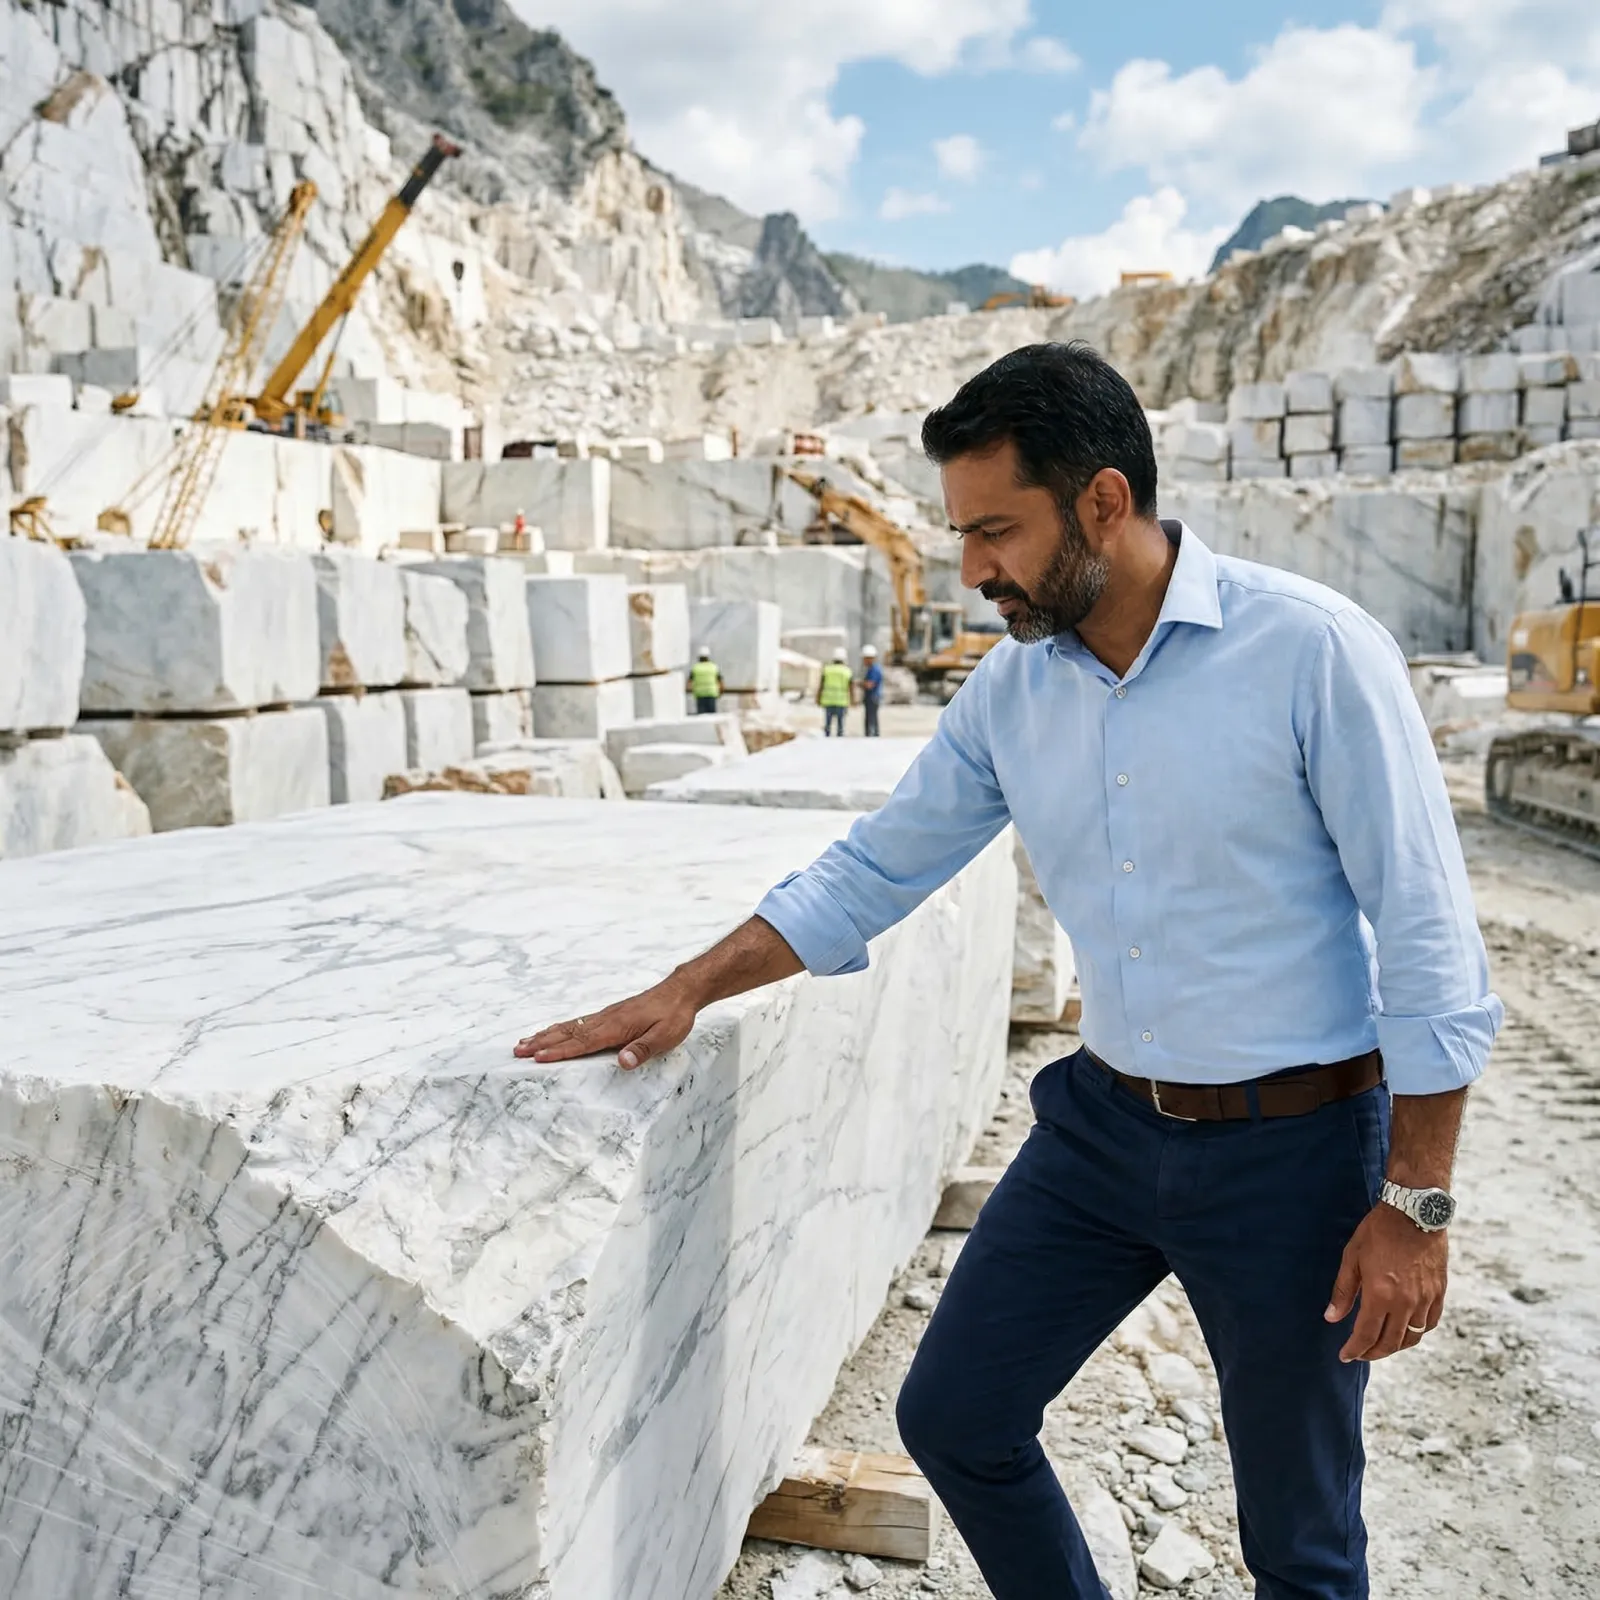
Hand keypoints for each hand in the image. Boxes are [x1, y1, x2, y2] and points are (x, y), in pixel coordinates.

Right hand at [513, 978, 698, 1070]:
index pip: (583, 1042)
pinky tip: (553, 1031)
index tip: (538, 1058)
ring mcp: (605, 1016)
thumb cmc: (673, 1016)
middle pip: (568, 1033)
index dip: (560, 1052)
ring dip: (546, 1035)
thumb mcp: (665, 1036)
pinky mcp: (608, 1015)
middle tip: (517, 1051)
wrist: (680, 992)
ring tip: (524, 1042)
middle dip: (542, 1043)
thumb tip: (623, 1062)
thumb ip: (643, 1049)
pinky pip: (578, 1023)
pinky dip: (560, 1028)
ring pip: (569, 1027)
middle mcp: (605, 1020)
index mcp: (616, 1027)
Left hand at [1324, 1202, 1447, 1361]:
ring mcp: (1425, 1299)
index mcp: (1381, 1295)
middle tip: (1360, 1353)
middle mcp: (1405, 1303)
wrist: (1414, 1213)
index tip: (1345, 1356)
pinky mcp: (1439, 1293)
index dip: (1354, 1349)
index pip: (1366, 1335)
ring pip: (1412, 1337)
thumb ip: (1343, 1291)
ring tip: (1380, 1345)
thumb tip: (1331, 1317)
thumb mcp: (1352, 1257)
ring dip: (1395, 1347)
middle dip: (1373, 1353)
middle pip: (1390, 1343)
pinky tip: (1405, 1330)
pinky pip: (1429, 1323)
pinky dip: (1417, 1333)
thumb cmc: (1378, 1232)